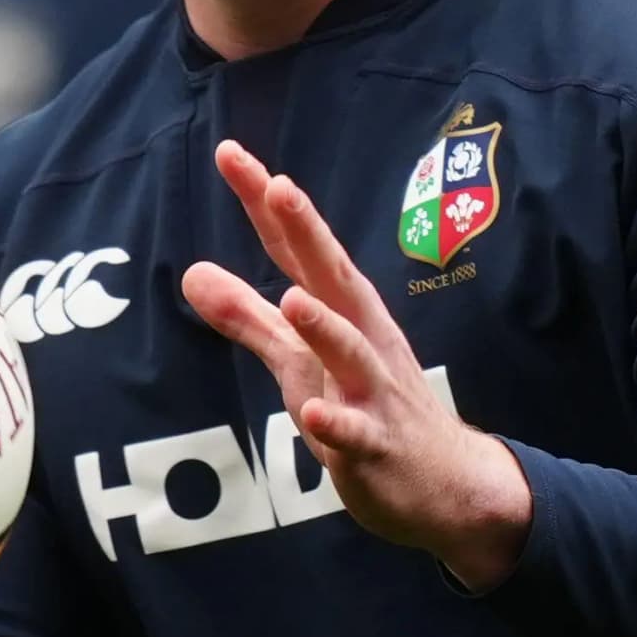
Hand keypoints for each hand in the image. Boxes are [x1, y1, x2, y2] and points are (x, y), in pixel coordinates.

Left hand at [180, 141, 535, 588]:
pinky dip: (336, 424)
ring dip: (325, 327)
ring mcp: (375, 393)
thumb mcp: (300, 362)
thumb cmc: (370, 409)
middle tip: (278, 187)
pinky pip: (357, 435)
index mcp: (343, 313)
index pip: (298, 250)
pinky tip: (312, 415)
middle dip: (308, 235)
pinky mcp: (379, 447)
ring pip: (350, 354)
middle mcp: (364, 340)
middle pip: (333, 280)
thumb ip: (248, 318)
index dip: (265, 205)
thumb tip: (190, 272)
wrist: (447, 482)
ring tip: (293, 299)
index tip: (231, 154)